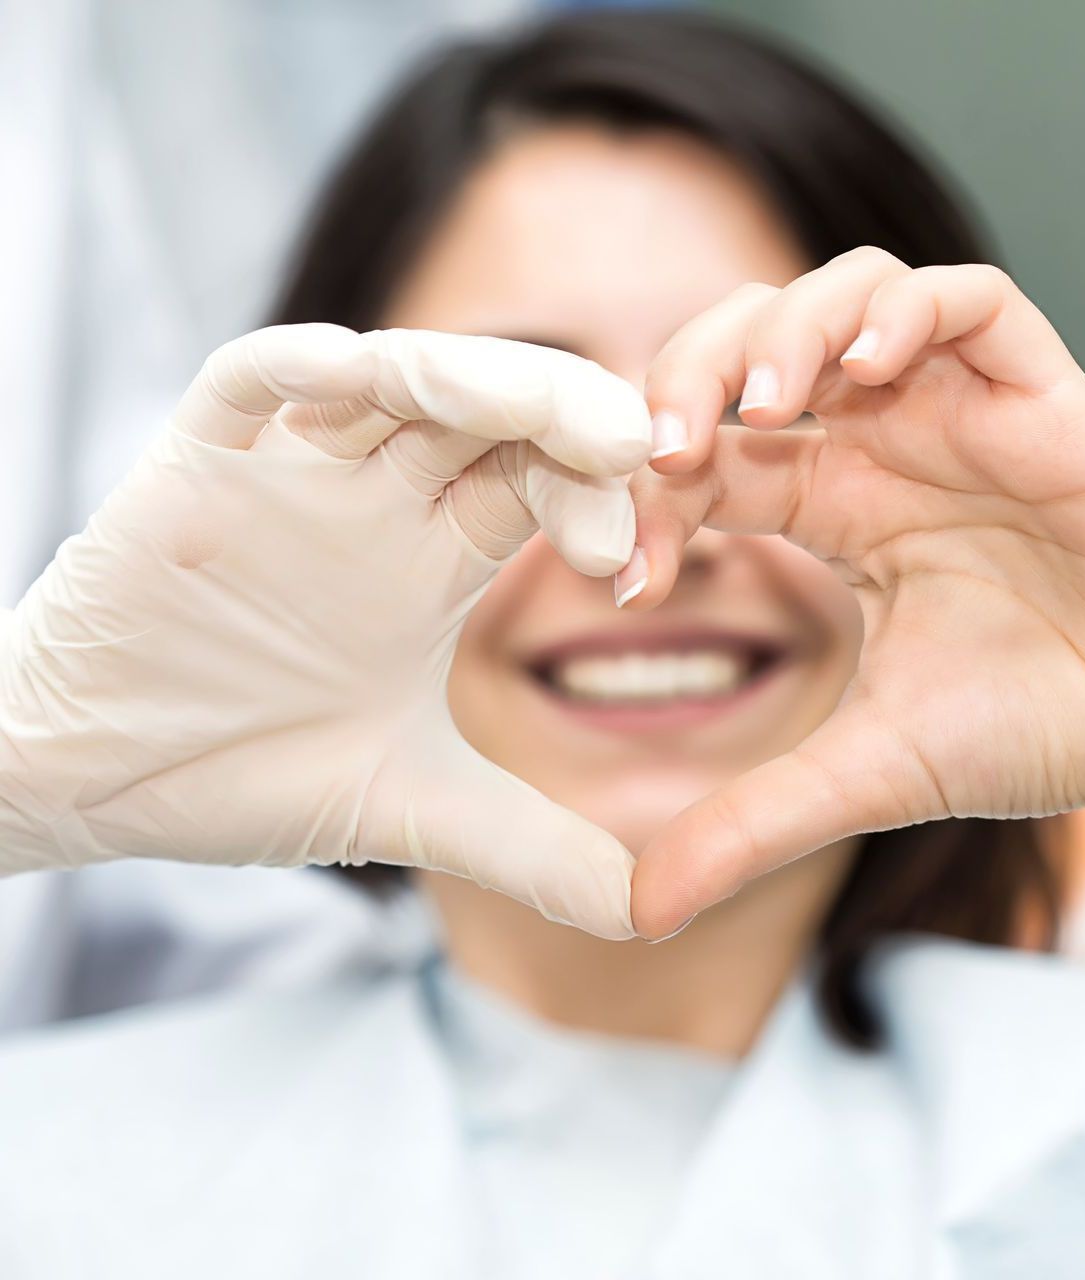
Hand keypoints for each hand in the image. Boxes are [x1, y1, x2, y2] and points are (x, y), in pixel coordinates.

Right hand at [0, 324, 650, 937]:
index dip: (598, 503)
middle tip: (629, 453)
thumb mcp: (412, 809)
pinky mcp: (195, 465)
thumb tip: (655, 917)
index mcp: (434, 558)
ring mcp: (290, 473)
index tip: (632, 570)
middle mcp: (375, 499)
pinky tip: (356, 373)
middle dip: (562, 417)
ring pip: (392, 376)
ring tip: (537, 409)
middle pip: (489, 412)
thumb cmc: (241, 774)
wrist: (95, 782)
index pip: (539, 483)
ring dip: (469, 376)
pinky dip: (299, 369)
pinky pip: (248, 385)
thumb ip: (534, 849)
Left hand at [626, 250, 1084, 939]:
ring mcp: (957, 410)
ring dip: (784, 331)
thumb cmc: (1032, 729)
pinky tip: (867, 371)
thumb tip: (640, 912)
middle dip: (688, 375)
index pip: (708, 457)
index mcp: (830, 509)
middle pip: (752, 345)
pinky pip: (966, 299)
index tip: (631, 573)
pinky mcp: (1041, 395)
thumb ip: (750, 824)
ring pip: (846, 296)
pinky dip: (903, 312)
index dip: (649, 493)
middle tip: (665, 447)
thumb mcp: (863, 774)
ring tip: (761, 404)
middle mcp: (883, 445)